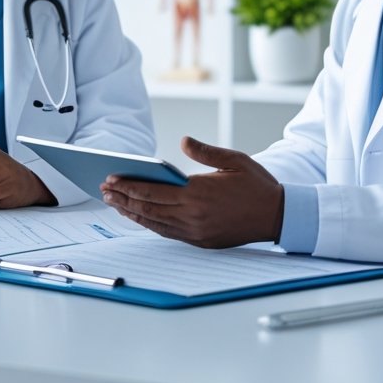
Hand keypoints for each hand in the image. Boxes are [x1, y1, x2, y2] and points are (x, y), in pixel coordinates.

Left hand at [100, 136, 283, 248]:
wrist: (278, 216)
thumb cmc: (257, 185)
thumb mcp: (234, 159)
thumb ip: (204, 151)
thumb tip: (183, 141)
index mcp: (199, 193)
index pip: (153, 191)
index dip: (129, 185)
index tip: (112, 179)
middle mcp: (193, 215)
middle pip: (148, 208)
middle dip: (123, 199)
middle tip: (104, 191)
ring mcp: (196, 232)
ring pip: (155, 224)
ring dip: (132, 213)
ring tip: (115, 204)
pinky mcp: (201, 241)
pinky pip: (168, 233)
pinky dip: (150, 225)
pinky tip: (140, 217)